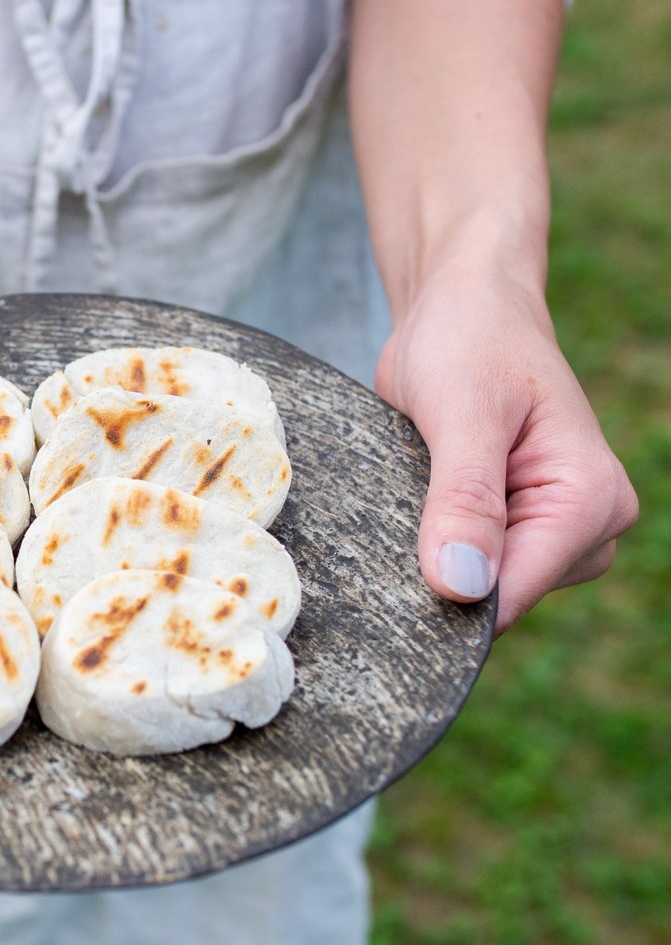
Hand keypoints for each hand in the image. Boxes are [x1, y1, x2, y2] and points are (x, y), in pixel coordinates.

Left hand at [375, 269, 637, 633]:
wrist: (460, 308)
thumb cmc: (470, 341)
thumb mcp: (463, 412)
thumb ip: (465, 499)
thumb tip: (463, 587)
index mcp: (591, 500)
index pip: (517, 591)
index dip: (452, 599)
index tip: (390, 585)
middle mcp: (583, 527)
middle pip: (494, 598)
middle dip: (438, 569)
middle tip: (398, 505)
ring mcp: (545, 532)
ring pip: (473, 586)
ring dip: (426, 551)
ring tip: (411, 486)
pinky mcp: (508, 528)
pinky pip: (461, 563)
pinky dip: (425, 541)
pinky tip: (411, 498)